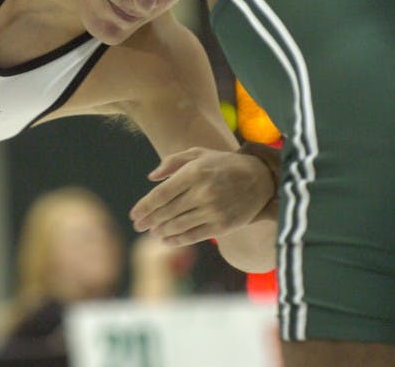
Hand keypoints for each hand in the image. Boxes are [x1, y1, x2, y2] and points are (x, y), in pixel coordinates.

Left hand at [129, 147, 274, 245]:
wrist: (260, 178)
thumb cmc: (223, 164)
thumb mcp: (199, 154)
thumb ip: (172, 162)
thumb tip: (151, 178)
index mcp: (194, 172)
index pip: (161, 194)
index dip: (144, 206)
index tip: (133, 215)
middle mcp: (203, 192)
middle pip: (167, 212)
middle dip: (149, 221)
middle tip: (138, 226)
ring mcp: (213, 210)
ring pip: (178, 226)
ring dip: (161, 231)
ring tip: (152, 232)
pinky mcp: (222, 226)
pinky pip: (193, 236)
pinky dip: (177, 240)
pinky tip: (167, 240)